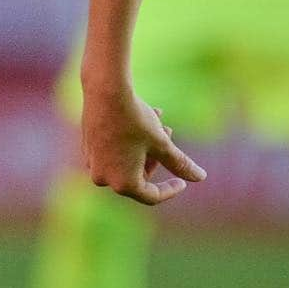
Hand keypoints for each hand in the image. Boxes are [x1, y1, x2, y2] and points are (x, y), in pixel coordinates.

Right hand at [81, 88, 205, 204]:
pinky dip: (131, 138)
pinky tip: (145, 113)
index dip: (171, 189)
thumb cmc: (136, 120)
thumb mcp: (161, 143)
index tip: (183, 181)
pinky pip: (115, 149)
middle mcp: (104, 178)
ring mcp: (93, 163)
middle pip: (139, 175)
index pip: (151, 196)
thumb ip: (179, 163)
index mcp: (122, 183)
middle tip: (168, 130)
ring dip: (147, 143)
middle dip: (157, 156)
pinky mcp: (88, 147)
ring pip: (129, 159)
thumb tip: (199, 178)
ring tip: (158, 117)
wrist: (106, 92)